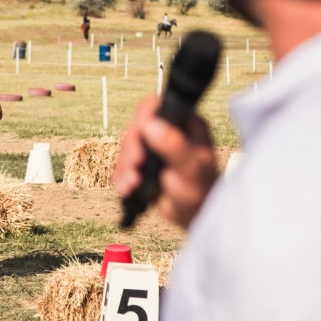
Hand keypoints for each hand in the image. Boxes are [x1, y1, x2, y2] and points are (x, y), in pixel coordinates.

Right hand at [113, 96, 217, 229]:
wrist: (192, 215)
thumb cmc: (200, 192)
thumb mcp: (190, 169)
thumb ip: (174, 147)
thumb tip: (151, 126)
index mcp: (186, 124)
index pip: (157, 106)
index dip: (142, 118)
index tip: (139, 139)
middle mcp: (168, 130)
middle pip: (136, 126)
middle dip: (130, 149)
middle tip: (135, 166)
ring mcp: (154, 146)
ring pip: (126, 145)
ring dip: (124, 166)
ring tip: (131, 185)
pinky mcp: (143, 162)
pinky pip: (123, 162)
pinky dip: (121, 175)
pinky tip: (126, 188)